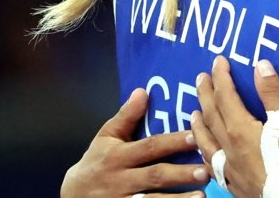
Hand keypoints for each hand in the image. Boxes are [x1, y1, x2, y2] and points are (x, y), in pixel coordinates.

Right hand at [61, 87, 206, 197]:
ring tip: (202, 196)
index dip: (172, 142)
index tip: (195, 137)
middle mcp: (121, 179)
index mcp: (119, 156)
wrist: (73, 195)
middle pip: (154, 176)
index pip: (149, 147)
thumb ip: (126, 117)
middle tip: (205, 170)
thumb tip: (143, 91)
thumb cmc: (96, 162)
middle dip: (180, 174)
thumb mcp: (105, 137)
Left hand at [191, 55, 278, 196]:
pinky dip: (204, 152)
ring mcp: (227, 166)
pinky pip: (211, 163)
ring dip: (198, 123)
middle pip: (211, 115)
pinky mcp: (231, 182)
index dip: (221, 76)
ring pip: (205, 141)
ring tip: (193, 112)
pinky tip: (205, 152)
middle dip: (205, 94)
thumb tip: (260, 65)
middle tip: (200, 78)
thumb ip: (272, 93)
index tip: (218, 60)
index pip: (225, 95)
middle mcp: (227, 146)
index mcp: (239, 128)